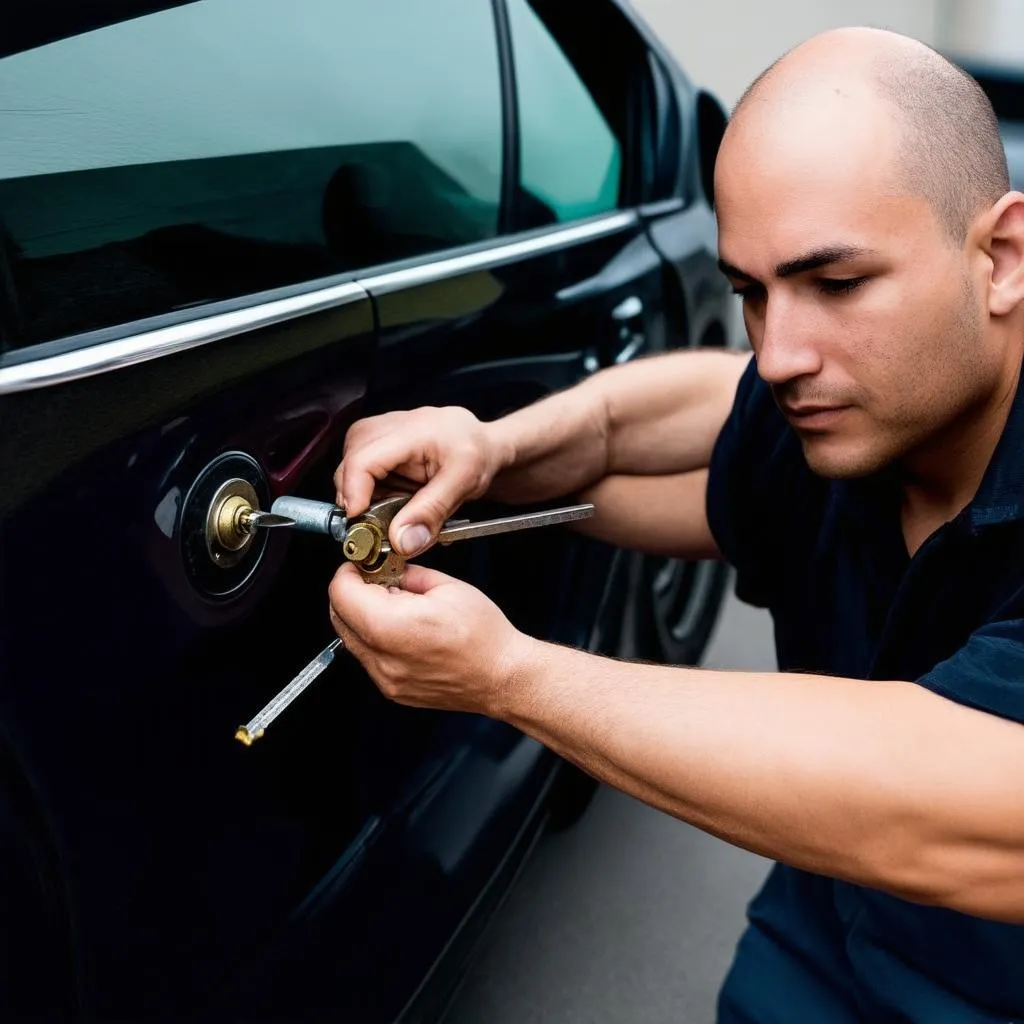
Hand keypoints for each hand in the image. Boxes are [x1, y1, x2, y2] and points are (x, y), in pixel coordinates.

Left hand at [328, 562, 534, 716]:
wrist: (503, 676)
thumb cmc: (485, 638)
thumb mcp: (447, 587)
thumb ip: (408, 575)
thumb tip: (389, 569)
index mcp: (392, 626)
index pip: (341, 593)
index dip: (349, 572)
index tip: (360, 565)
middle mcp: (383, 657)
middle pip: (338, 616)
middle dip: (351, 593)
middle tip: (375, 580)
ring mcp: (386, 678)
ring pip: (351, 639)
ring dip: (362, 617)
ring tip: (394, 606)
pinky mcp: (392, 690)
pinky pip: (368, 658)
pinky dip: (376, 639)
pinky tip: (403, 630)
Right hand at [334, 407, 505, 557]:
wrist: (483, 444)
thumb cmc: (478, 455)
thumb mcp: (465, 484)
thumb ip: (432, 513)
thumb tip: (401, 542)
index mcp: (414, 430)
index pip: (364, 459)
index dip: (354, 493)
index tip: (358, 520)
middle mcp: (391, 424)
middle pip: (349, 462)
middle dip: (358, 498)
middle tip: (377, 522)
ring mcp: (382, 429)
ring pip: (349, 466)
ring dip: (365, 494)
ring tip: (394, 504)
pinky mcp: (378, 440)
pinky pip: (359, 468)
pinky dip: (371, 490)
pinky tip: (394, 495)